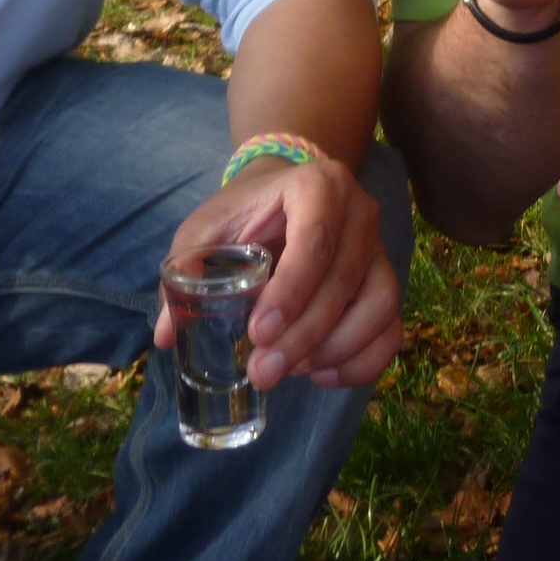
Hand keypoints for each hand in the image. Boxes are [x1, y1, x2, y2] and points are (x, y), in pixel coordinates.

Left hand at [157, 155, 401, 390]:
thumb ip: (186, 270)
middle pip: (344, 279)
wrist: (282, 193)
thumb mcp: (208, 228)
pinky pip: (392, 328)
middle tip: (263, 371)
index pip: (315, 240)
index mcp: (318, 185)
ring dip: (339, 349)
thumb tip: (167, 333)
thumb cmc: (243, 212)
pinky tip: (321, 375)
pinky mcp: (385, 281)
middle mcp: (359, 211)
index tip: (258, 334)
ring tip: (293, 373)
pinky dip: (363, 361)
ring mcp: (379, 248)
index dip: (291, 291)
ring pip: (380, 304)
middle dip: (304, 335)